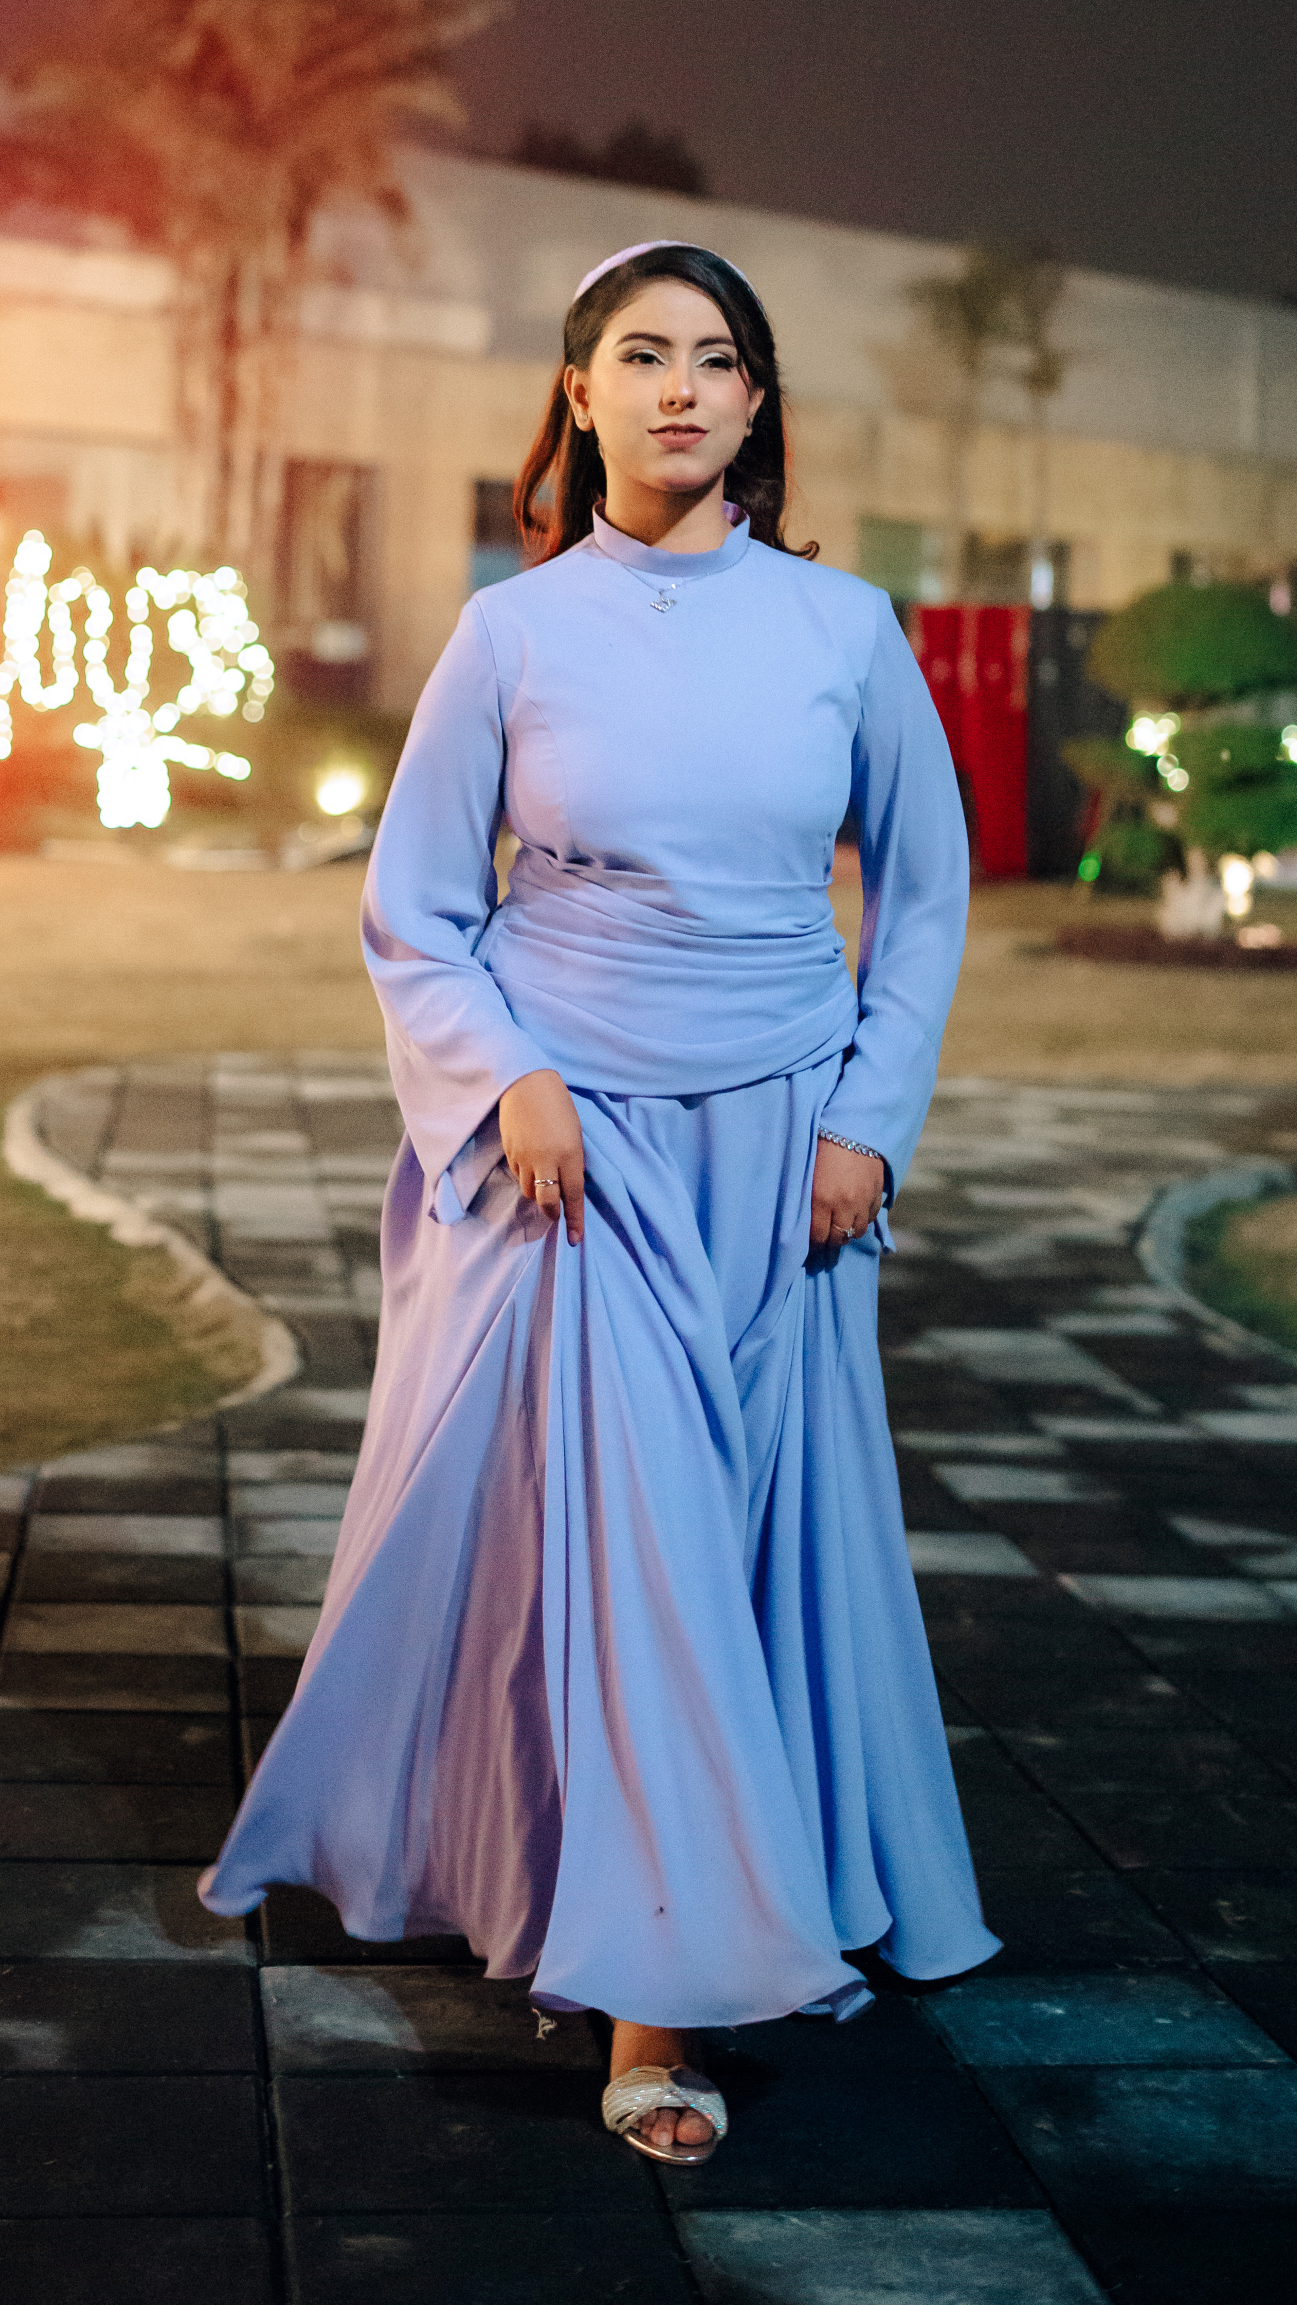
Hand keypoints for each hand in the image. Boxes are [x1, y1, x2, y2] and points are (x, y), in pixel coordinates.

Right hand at [498, 1069, 584, 1242]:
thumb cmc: (558, 1105)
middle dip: (552, 1213)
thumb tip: (568, 1182)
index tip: (575, 1239)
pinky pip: (518, 1175)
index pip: (573, 1195)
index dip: (574, 1220)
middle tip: (556, 1215)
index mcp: (569, 1154)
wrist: (525, 1083)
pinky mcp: (510, 1153)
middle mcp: (546, 1160)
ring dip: (537, 1193)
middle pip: (547, 1202)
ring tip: (544, 1180)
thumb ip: (573, 1159)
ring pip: (529, 1191)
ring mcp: (525, 1158)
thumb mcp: (575, 1132)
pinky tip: (531, 1162)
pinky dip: (526, 1176)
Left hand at [809, 1138, 884, 1248]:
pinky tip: (854, 1213)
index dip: (813, 1246)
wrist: (851, 1127)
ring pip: (856, 1232)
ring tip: (839, 1226)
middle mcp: (844, 1205)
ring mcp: (863, 1201)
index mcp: (821, 1200)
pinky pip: (871, 1218)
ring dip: (847, 1232)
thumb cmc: (821, 1147)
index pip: (818, 1238)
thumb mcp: (806, 1174)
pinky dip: (862, 1219)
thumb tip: (807, 1225)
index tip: (809, 1246)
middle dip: (830, 1242)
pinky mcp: (877, 1194)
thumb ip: (808, 1202)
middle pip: (838, 1238)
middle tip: (824, 1240)